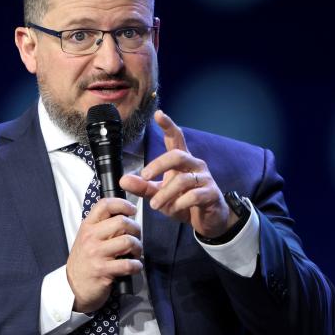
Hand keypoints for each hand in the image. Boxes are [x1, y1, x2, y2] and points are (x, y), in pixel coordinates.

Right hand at [66, 198, 142, 312]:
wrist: (73, 287)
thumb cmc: (85, 261)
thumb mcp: (87, 238)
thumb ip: (102, 226)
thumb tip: (125, 216)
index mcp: (88, 226)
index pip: (105, 205)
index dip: (122, 204)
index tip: (132, 210)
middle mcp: (91, 237)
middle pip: (121, 222)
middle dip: (135, 229)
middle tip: (136, 237)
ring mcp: (96, 254)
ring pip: (127, 241)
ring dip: (138, 247)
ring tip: (136, 253)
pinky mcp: (103, 270)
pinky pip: (128, 264)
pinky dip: (136, 265)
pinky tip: (135, 266)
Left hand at [120, 110, 238, 237]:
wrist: (206, 220)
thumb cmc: (182, 202)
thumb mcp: (159, 194)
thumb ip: (142, 187)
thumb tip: (123, 180)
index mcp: (182, 160)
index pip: (175, 138)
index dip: (167, 125)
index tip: (158, 114)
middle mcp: (194, 164)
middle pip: (177, 155)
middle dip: (159, 165)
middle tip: (144, 177)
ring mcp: (204, 178)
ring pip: (183, 180)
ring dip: (165, 193)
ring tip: (154, 205)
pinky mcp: (211, 193)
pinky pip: (194, 196)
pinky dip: (180, 203)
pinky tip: (174, 209)